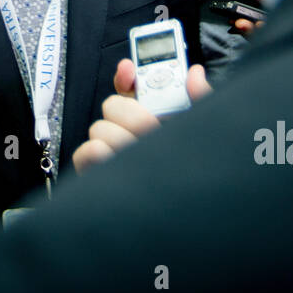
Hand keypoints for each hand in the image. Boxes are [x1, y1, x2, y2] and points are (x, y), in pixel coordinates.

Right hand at [71, 58, 212, 174]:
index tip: (131, 71)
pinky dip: (98, 154)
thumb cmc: (201, 172)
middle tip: (153, 129)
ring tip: (142, 156)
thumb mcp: (207, 133)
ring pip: (100, 128)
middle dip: (133, 114)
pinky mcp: (98, 176)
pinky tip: (117, 160)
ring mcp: (113, 156)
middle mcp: (131, 135)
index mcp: (155, 119)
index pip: (131, 88)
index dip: (127, 75)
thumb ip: (204, 102)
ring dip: (121, 139)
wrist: (200, 220)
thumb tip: (195, 74)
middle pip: (113, 105)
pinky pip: (84, 154)